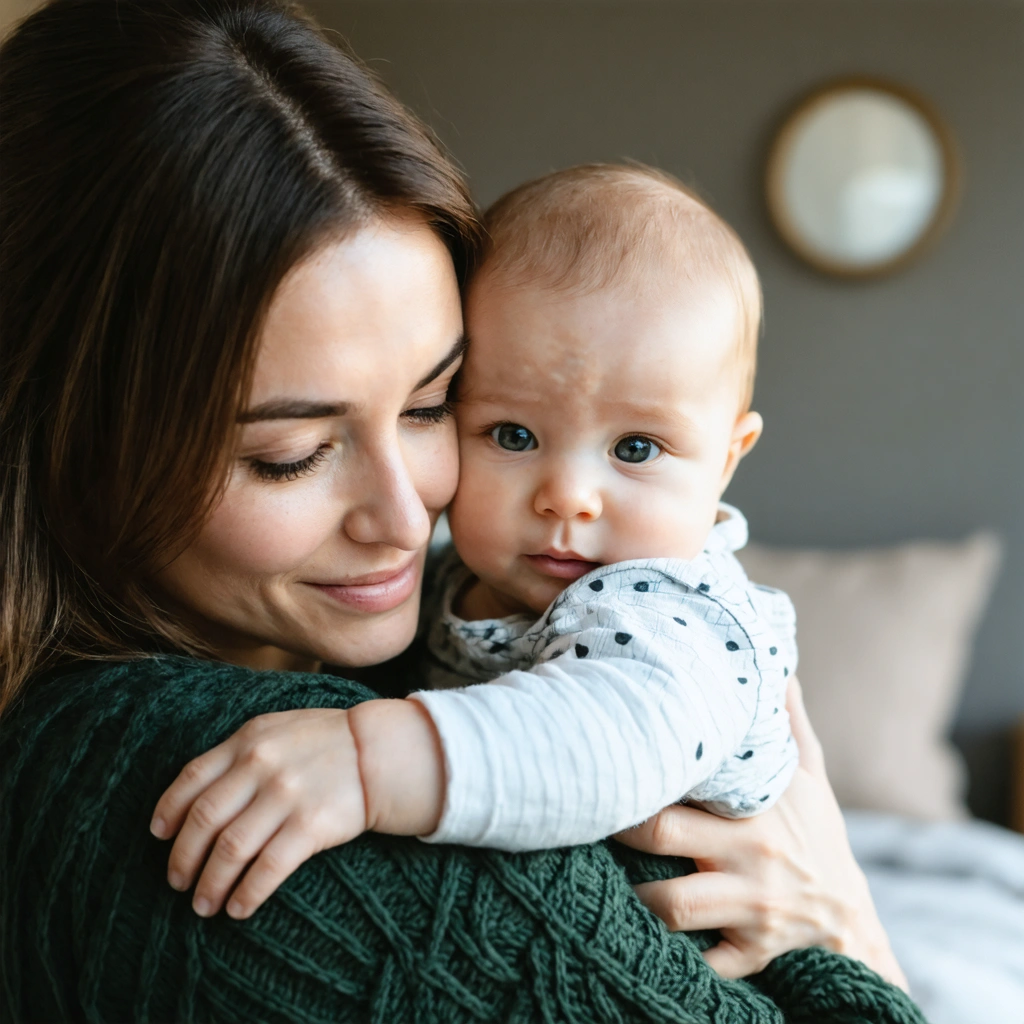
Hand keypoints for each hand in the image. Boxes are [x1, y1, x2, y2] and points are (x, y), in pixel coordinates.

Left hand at [150, 699, 444, 919]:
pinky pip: (267, 868)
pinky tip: (238, 908)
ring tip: (202, 905)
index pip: (192, 778)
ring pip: (229, 850)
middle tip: (177, 882)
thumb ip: (241, 751)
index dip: (168, 811)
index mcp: (249, 739)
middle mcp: (262, 765)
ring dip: (209, 884)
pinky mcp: (311, 825)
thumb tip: (196, 793)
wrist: (381, 752)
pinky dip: (246, 893)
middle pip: (204, 820)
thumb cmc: (326, 743)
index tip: (158, 836)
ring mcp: (286, 795)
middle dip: (183, 858)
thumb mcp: (279, 729)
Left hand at [614, 677, 907, 989]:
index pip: (684, 779)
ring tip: (595, 882)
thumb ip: (790, 723)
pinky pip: (702, 964)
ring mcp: (752, 907)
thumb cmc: (820, 840)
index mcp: (756, 805)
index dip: (638, 772)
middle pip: (663, 836)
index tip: (604, 761)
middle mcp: (752, 853)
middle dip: (618, 830)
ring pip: (672, 906)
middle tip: (582, 818)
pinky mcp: (752, 953)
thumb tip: (779, 665)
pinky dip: (670, 961)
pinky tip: (635, 947)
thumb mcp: (811, 777)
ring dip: (630, 897)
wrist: (854, 923)